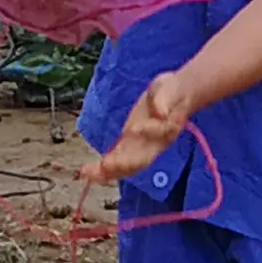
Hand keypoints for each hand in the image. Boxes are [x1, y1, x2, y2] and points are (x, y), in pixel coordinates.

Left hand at [84, 72, 199, 186]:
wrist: (173, 97)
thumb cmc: (173, 91)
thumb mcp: (170, 89)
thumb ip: (165, 100)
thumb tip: (161, 113)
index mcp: (167, 129)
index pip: (158, 134)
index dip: (147, 132)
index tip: (132, 128)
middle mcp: (154, 144)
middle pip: (141, 159)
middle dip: (122, 165)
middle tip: (104, 166)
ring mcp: (140, 148)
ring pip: (127, 166)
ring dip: (108, 172)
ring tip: (88, 174)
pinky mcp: (129, 146)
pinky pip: (117, 162)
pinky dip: (103, 169)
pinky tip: (87, 172)